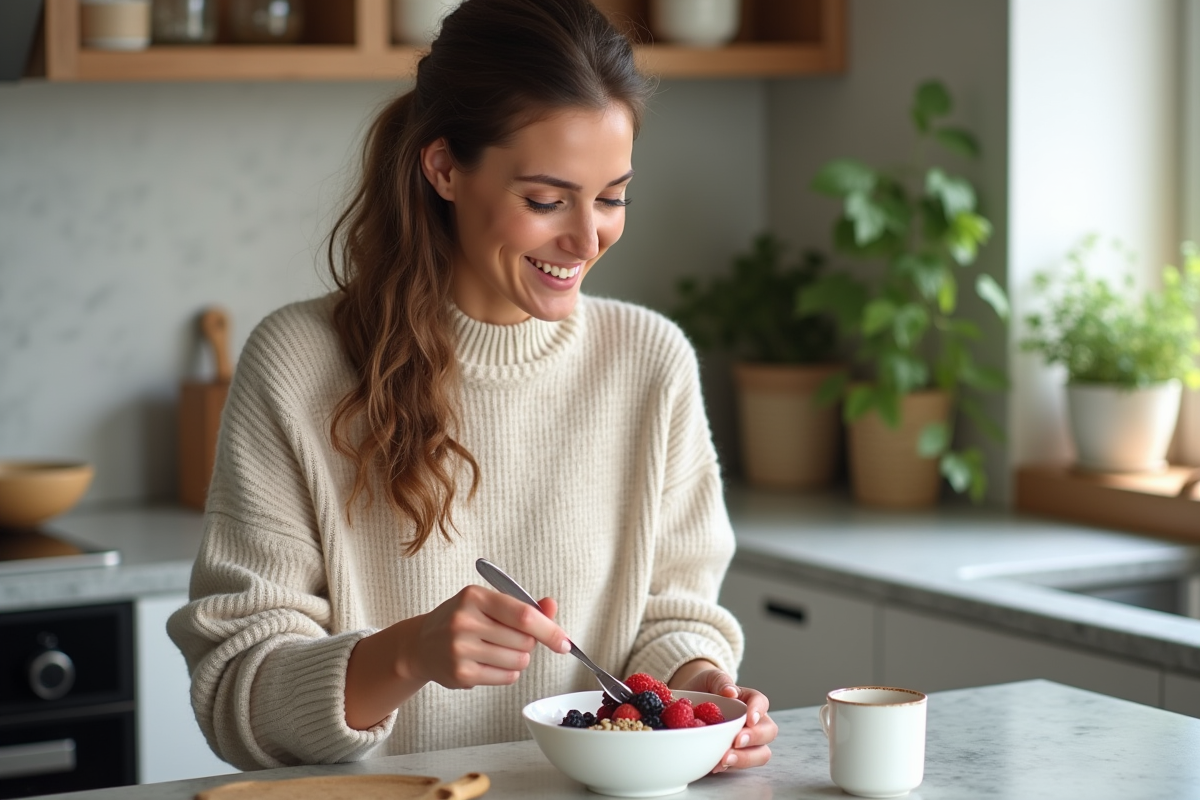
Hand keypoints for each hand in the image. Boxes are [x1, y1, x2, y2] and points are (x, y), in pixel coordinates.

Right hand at [345, 585, 569, 728]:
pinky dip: (508, 672)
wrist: (421, 644)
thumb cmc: (462, 620)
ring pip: (518, 661)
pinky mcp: (460, 674)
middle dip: (528, 643)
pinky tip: (490, 663)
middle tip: (511, 639)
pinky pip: (506, 677)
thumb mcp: (488, 604)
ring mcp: (460, 649)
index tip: (564, 642)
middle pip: (524, 641)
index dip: (549, 629)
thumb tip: (552, 605)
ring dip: (518, 659)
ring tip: (498, 651)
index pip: (523, 615)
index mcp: (475, 597)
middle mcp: (464, 621)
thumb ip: (523, 605)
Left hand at [671, 665, 775, 772]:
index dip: (758, 711)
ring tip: (725, 760)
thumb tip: (730, 691)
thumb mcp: (710, 678)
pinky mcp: (736, 755)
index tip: (748, 719)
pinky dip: (730, 767)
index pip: (762, 703)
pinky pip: (740, 765)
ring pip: (761, 753)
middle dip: (755, 738)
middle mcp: (753, 722)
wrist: (689, 703)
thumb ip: (720, 681)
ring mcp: (747, 741)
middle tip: (736, 741)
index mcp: (749, 700)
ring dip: (745, 758)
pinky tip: (715, 766)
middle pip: (768, 731)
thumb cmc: (705, 688)